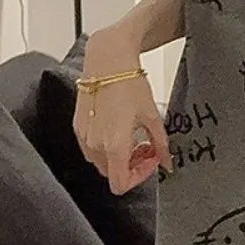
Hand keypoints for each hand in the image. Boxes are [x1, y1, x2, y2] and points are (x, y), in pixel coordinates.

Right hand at [72, 26, 173, 195]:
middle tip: (145, 148)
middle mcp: (95, 146)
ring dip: (117, 157)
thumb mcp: (152, 116)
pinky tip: (117, 128)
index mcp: (115, 146)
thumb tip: (167, 163)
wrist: (108, 61)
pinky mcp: (77, 127)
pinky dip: (104, 146)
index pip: (120, 184)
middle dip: (131, 166)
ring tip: (132, 137)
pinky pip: (90, 148)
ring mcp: (83, 137)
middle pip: (112, 174)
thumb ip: (160, 145)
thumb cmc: (129, 84)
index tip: (150, 160)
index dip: (138, 178)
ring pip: (101, 162)